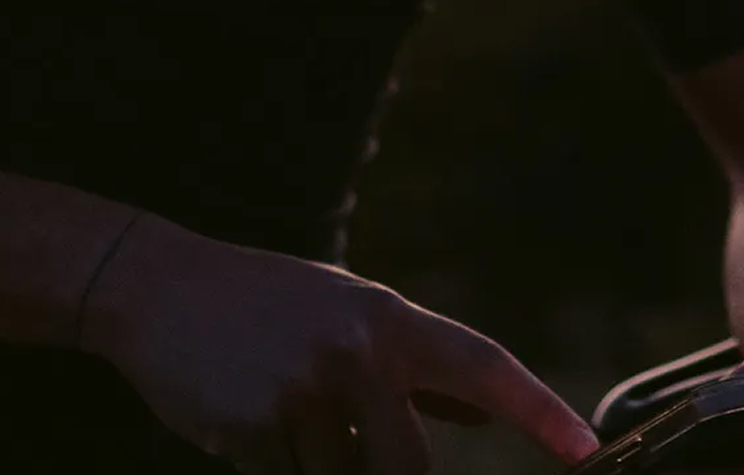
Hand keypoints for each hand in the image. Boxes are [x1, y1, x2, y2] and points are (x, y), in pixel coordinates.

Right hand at [74, 214, 596, 474]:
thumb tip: (482, 414)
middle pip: (410, 468)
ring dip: (317, 468)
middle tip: (345, 447)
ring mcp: (305, 391)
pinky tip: (245, 420)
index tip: (586, 451)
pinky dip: (273, 466)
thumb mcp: (347, 314)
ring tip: (280, 413)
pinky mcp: (255, 427)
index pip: (484, 366)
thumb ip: (417, 369)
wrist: (157, 286)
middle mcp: (357, 351)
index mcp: (389, 320)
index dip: (540, 412)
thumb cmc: (267, 305)